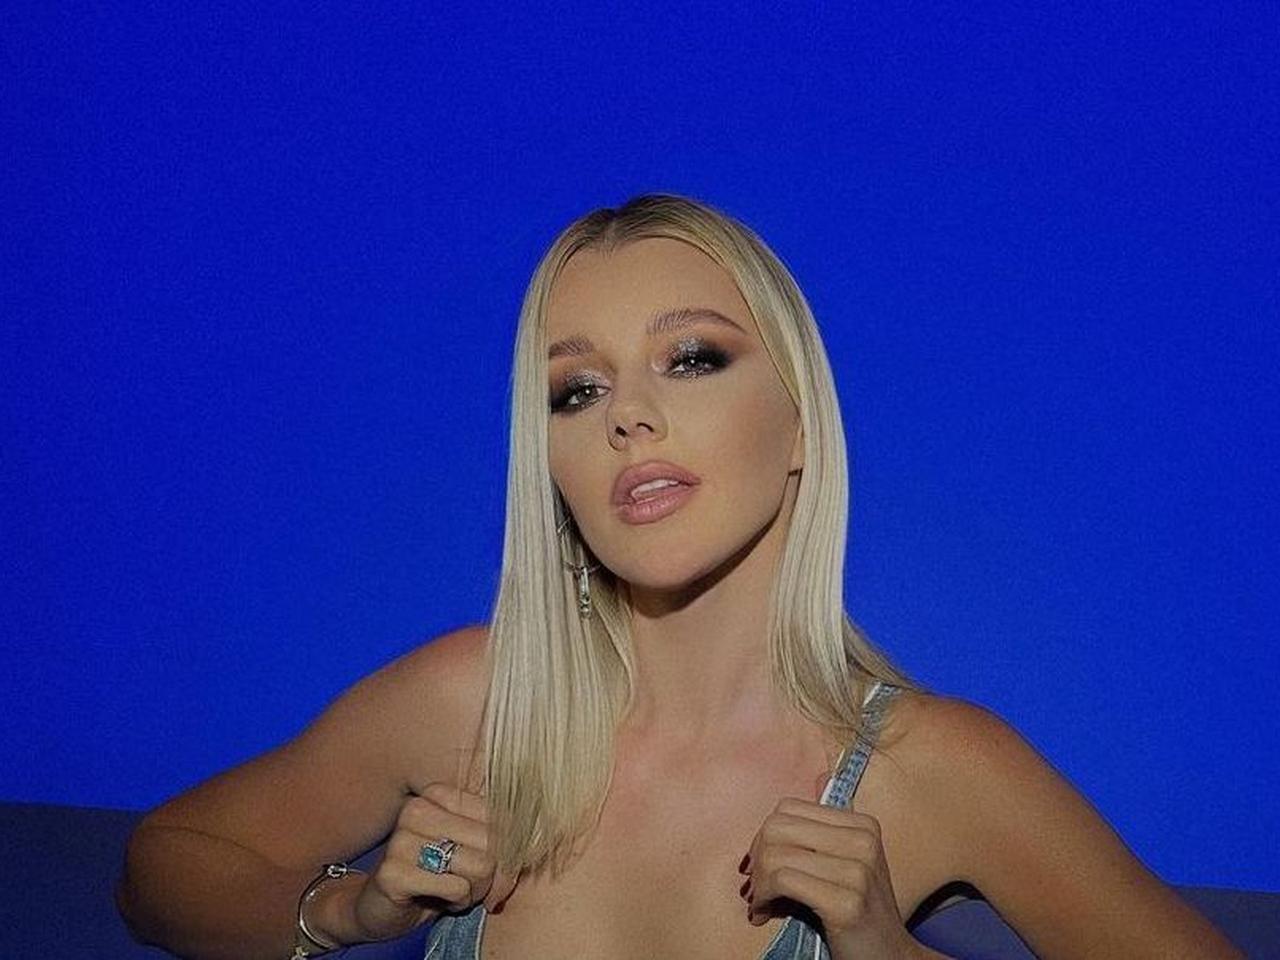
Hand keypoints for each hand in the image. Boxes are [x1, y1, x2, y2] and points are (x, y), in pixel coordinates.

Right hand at [345, 782, 518, 941]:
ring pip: (478, 867)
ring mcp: (402, 839)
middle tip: (473, 885)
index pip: (502, 816)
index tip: (500, 868)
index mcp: (439, 793)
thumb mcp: (471, 848)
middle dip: (493, 876)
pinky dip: (456, 902)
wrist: (380, 906)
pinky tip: (437, 898)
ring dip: (474, 890)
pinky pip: (456, 888)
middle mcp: (418, 809)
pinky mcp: (394, 872)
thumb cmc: (434, 874)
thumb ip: (502, 835)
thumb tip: (547, 832)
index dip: (510, 851)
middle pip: (493, 843)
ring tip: (454, 890)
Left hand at [741, 798, 919, 959]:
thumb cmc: (861, 913)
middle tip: (757, 886)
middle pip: (777, 826)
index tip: (763, 865)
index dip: (765, 836)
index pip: (788, 808)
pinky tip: (765, 913)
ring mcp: (858, 870)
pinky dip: (764, 897)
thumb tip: (821, 775)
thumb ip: (827, 830)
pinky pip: (782, 880)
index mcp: (862, 824)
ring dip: (758, 884)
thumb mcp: (850, 863)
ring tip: (761, 903)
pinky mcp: (846, 902)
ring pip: (775, 853)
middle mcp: (863, 840)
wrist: (890, 957)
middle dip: (757, 857)